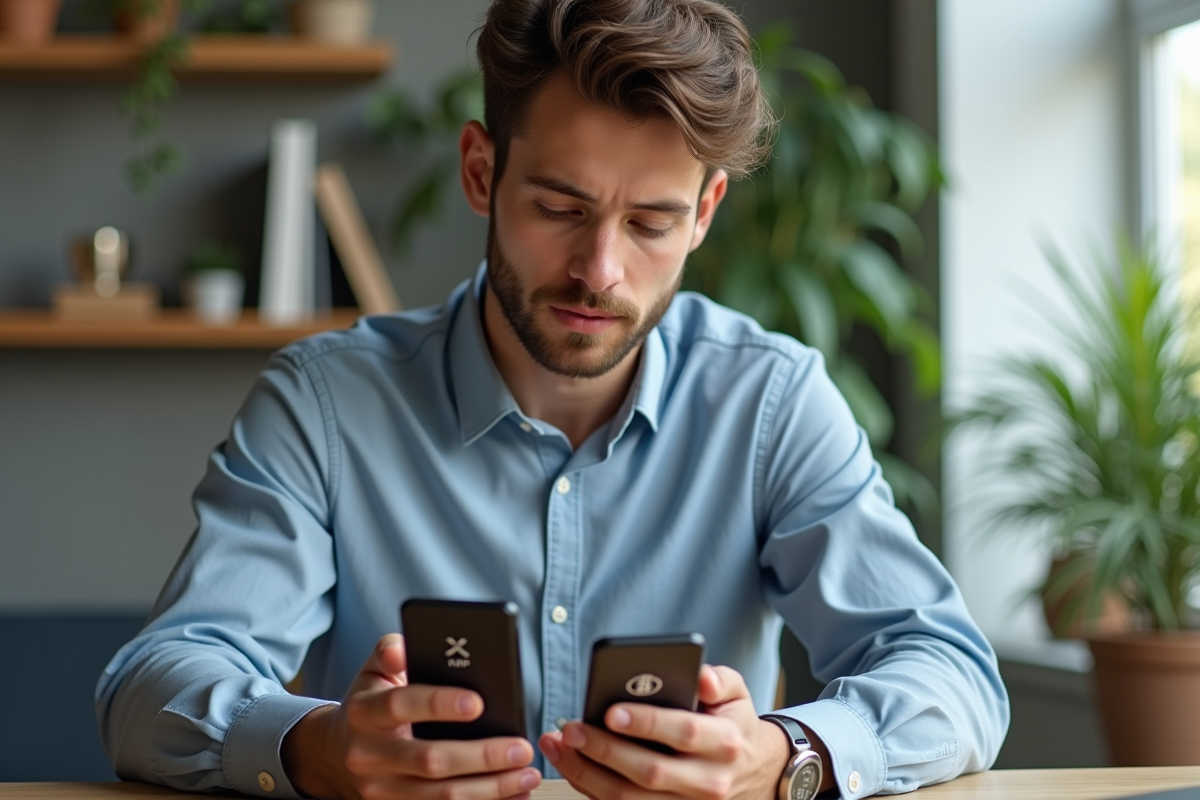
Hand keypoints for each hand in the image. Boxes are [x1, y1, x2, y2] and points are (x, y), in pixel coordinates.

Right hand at [282, 634, 541, 799]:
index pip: (401, 705)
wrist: (336, 752)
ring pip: (440, 796)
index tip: (478, 703)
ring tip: (526, 775)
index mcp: (364, 712)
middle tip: (521, 748)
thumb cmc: (370, 703)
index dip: (438, 704)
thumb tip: (403, 648)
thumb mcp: (373, 671)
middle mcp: (368, 755)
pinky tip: (511, 796)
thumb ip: (390, 651)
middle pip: (429, 760)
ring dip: (489, 788)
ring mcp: (380, 790)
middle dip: (481, 756)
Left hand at [540, 665, 828, 799]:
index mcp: (724, 743)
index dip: (646, 723)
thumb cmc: (733, 724)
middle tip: (571, 729)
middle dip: (605, 750)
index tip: (610, 711)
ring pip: (629, 798)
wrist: (755, 770)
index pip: (683, 732)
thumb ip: (720, 680)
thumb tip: (702, 677)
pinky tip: (569, 764)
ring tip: (558, 744)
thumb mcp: (738, 693)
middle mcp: (708, 781)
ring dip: (587, 773)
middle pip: (650, 772)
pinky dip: (591, 787)